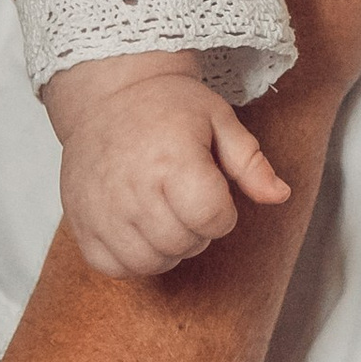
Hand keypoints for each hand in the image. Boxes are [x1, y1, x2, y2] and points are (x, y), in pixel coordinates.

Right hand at [57, 69, 286, 277]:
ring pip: (149, 262)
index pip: (213, 219)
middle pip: (183, 245)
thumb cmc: (167, 107)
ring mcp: (101, 209)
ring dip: (167, 248)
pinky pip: (112, 267)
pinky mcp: (80, 222)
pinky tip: (138, 228)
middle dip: (197, 230)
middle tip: (187, 200)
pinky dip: (131, 258)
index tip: (212, 191)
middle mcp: (132, 188)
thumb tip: (280, 195)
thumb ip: (251, 163)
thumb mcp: (220, 120)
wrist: (108, 94)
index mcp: (172, 160)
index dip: (222, 213)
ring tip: (164, 215)